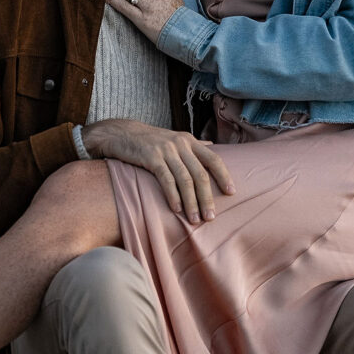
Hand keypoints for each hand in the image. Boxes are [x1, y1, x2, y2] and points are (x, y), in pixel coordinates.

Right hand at [81, 118, 234, 222]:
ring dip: (191, 202)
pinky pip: (166, 179)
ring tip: (195, 220)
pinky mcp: (151, 157)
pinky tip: (177, 209)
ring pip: (185, 179)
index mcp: (189, 141)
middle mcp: (181, 144)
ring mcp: (166, 150)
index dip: (224, 176)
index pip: (213, 159)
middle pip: (200, 174)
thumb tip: (212, 146)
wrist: (122, 134)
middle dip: (207, 197)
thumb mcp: (174, 138)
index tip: (231, 193)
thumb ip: (193, 145)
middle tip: (211, 217)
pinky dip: (173, 196)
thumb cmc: (150, 140)